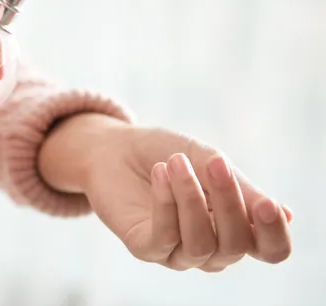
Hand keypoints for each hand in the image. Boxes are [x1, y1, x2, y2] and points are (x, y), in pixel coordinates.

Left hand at [39, 114, 292, 271]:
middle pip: (236, 245)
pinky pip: (163, 237)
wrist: (114, 148)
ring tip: (175, 161)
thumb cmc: (166, 153)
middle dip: (229, 202)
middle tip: (215, 162)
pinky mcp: (144, 248)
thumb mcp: (208, 161)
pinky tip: (160, 173)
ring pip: (200, 243)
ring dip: (190, 198)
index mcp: (234, 228)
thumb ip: (240, 188)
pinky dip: (165, 202)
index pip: (269, 250)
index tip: (270, 206)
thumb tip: (286, 214)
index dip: (275, 235)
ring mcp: (176, 252)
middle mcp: (209, 248)